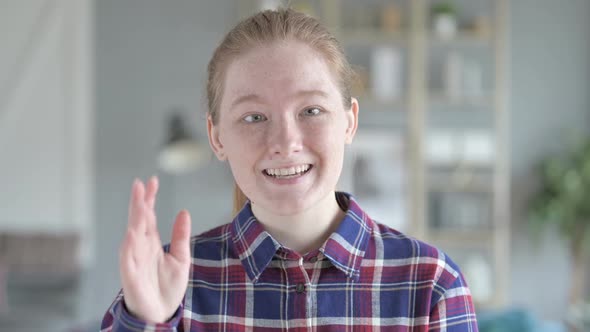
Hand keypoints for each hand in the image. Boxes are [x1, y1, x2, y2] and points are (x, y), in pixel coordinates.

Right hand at [119, 176, 191, 322]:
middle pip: (138, 221)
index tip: (152, 181)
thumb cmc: (167, 287)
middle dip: (139, 203)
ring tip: (139, 203)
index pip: (149, 216)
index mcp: (152, 243)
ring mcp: (135, 261)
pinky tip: (131, 234)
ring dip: (134, 220)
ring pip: (132, 236)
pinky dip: (129, 247)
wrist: (161, 314)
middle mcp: (141, 248)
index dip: (149, 199)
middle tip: (140, 184)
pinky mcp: (131, 276)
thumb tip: (184, 212)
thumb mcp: (181, 258)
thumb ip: (181, 236)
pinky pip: (128, 260)